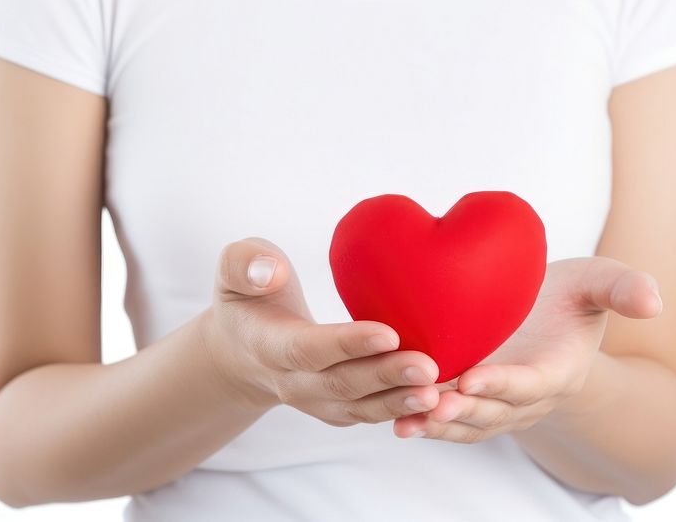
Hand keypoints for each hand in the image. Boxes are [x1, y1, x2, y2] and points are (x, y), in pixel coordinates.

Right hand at [199, 237, 441, 426]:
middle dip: (387, 377)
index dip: (348, 344)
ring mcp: (319, 401)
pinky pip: (373, 413)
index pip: (310, 349)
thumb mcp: (233, 271)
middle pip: (344, 384)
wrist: (242, 349)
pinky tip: (441, 401)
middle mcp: (294, 383)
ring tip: (439, 392)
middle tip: (429, 367)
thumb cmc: (248, 297)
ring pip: (362, 407)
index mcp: (269, 346)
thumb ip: (244, 264)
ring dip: (401, 402)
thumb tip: (267, 270)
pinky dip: (406, 411)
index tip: (389, 333)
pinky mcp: (341, 407)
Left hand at [392, 256, 661, 441]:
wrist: (549, 317)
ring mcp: (500, 405)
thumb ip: (623, 287)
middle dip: (463, 410)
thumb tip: (655, 301)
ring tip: (405, 418)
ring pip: (469, 424)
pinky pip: (451, 420)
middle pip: (495, 412)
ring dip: (438, 424)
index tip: (474, 378)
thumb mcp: (600, 283)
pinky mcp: (475, 402)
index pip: (532, 383)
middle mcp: (529, 397)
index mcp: (559, 369)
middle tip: (429, 403)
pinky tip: (394, 417)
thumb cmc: (572, 297)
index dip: (505, 384)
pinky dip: (425, 422)